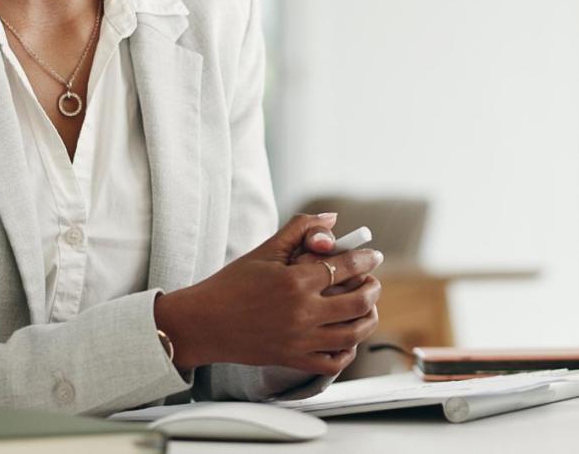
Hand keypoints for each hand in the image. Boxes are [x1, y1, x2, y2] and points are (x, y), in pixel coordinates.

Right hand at [154, 214, 382, 373]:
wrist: (205, 323)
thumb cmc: (232, 283)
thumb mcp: (266, 250)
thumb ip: (300, 229)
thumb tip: (332, 218)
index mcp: (296, 281)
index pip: (346, 267)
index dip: (366, 259)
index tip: (373, 256)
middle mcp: (303, 312)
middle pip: (359, 301)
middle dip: (373, 288)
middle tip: (372, 282)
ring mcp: (300, 340)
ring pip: (353, 333)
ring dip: (368, 318)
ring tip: (368, 308)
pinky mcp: (294, 360)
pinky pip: (334, 362)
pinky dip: (348, 350)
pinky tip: (347, 337)